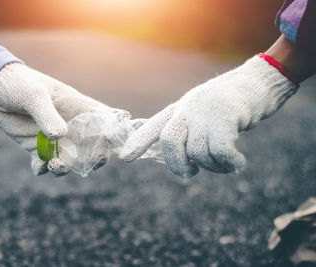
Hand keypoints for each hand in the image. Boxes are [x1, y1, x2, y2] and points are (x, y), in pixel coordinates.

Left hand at [0, 63, 114, 175]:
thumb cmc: (18, 83)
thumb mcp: (34, 95)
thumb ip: (47, 115)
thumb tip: (60, 136)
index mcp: (76, 106)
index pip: (102, 120)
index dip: (112, 132)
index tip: (110, 143)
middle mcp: (69, 124)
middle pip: (92, 146)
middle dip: (94, 158)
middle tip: (87, 164)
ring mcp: (53, 137)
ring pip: (69, 159)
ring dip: (65, 167)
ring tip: (53, 165)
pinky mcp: (36, 146)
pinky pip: (44, 164)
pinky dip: (42, 168)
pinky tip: (36, 165)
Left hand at [121, 55, 296, 177]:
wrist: (259, 82)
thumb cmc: (229, 105)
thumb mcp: (203, 113)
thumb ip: (189, 131)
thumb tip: (185, 163)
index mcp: (180, 109)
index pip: (154, 126)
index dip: (139, 142)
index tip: (125, 158)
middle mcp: (189, 108)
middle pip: (170, 141)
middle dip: (177, 165)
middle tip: (190, 174)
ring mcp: (206, 110)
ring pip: (198, 152)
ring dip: (214, 167)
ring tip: (227, 164)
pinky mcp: (227, 114)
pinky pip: (220, 150)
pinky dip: (230, 163)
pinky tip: (237, 163)